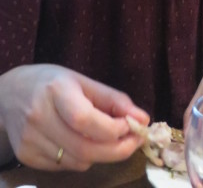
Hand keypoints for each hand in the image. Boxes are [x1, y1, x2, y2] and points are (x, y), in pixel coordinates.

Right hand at [0, 64, 149, 170]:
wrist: (11, 94)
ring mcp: (30, 140)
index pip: (85, 119)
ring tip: (106, 138)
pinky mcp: (26, 156)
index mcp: (56, 90)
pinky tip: (80, 142)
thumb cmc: (53, 83)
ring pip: (78, 162)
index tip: (133, 126)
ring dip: (101, 154)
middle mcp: (39, 116)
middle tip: (135, 141)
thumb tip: (142, 119)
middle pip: (84, 148)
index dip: (113, 128)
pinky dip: (81, 158)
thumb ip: (114, 101)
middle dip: (117, 149)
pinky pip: (64, 167)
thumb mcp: (84, 81)